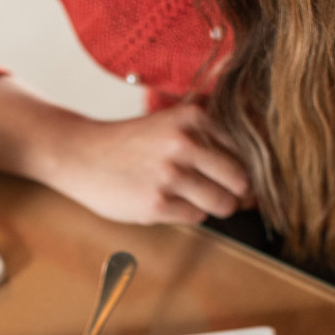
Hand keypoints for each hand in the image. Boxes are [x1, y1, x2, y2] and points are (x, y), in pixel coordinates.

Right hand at [38, 105, 251, 225]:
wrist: (80, 154)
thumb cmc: (131, 144)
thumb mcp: (171, 123)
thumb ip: (210, 139)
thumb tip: (254, 183)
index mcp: (194, 118)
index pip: (247, 150)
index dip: (246, 168)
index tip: (237, 176)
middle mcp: (185, 143)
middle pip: (242, 181)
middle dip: (235, 192)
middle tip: (214, 189)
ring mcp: (171, 175)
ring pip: (222, 203)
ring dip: (211, 205)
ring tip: (187, 194)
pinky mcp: (157, 204)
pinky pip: (196, 217)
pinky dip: (186, 213)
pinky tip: (164, 199)